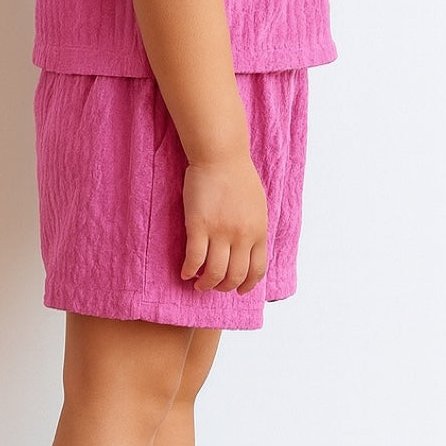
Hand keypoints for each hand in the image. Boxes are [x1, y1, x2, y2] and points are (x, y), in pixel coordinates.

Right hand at [181, 156, 267, 293]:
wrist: (220, 155)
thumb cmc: (238, 175)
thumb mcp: (257, 205)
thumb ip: (255, 228)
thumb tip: (249, 248)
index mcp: (259, 231)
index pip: (257, 269)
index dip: (248, 285)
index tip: (239, 290)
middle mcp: (242, 235)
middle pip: (235, 276)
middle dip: (224, 287)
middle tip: (215, 286)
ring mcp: (220, 231)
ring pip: (214, 273)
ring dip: (206, 284)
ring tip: (199, 284)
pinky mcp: (198, 225)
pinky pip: (194, 258)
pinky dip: (189, 271)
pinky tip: (186, 272)